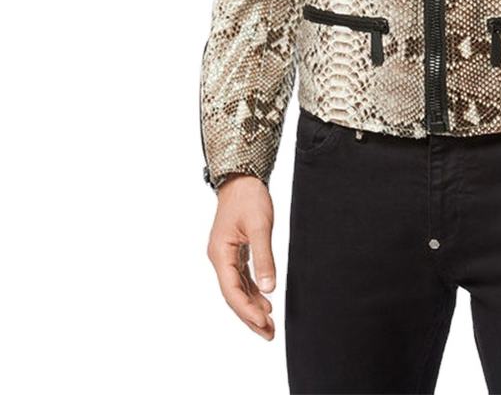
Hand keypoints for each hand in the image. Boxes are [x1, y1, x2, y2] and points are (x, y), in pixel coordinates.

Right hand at [206, 173, 276, 339]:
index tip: (264, 323)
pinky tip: (265, 302)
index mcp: (220, 254)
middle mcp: (219, 258)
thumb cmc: (249, 198)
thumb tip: (269, 289)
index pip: (232, 291)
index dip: (247, 310)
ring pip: (237, 289)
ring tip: (268, 325)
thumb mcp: (260, 227)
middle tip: (268, 334)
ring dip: (251, 307)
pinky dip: (252, 291)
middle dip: (249, 317)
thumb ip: (263, 257)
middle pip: (233, 295)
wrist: (242, 178)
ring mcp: (225, 256)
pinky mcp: (234, 251)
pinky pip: (241, 278)